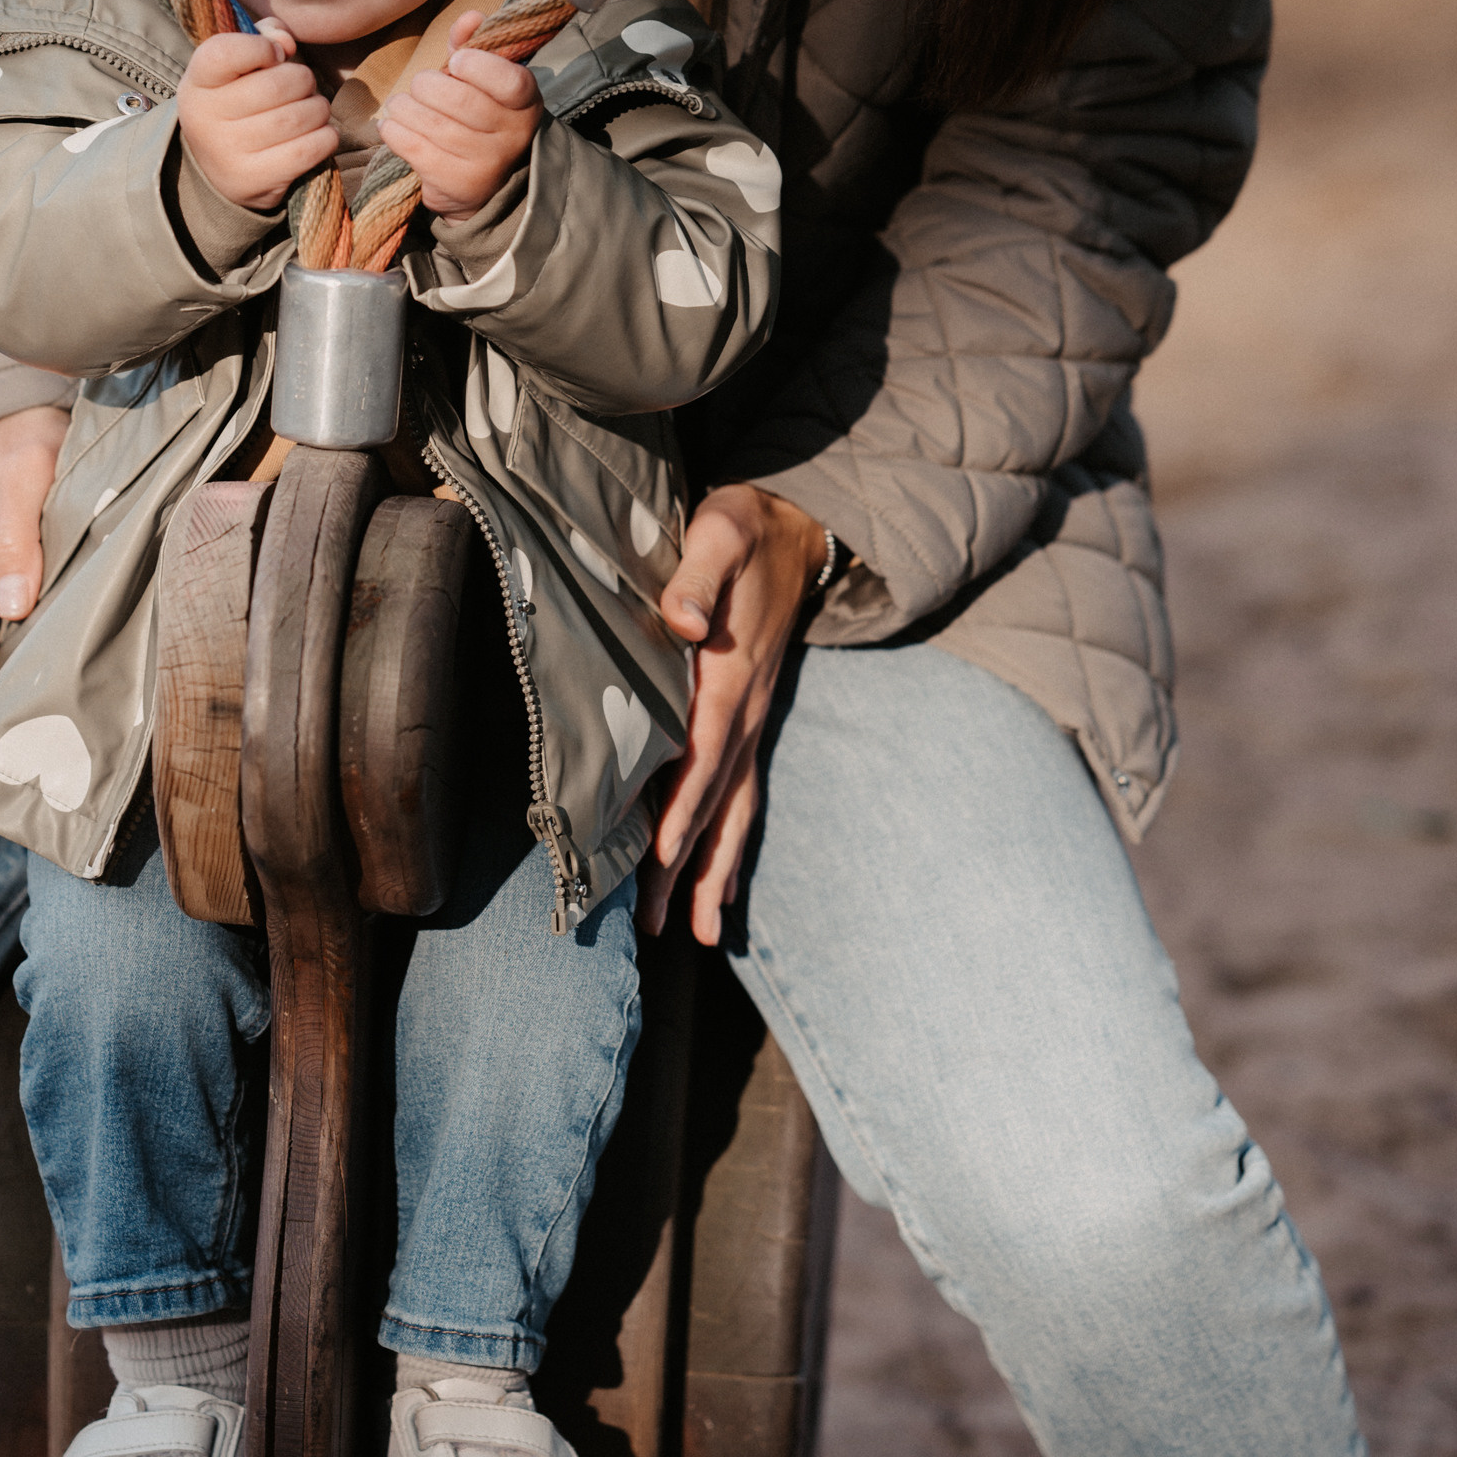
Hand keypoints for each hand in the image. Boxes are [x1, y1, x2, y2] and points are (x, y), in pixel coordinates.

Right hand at [177, 24, 337, 212]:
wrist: (220, 166)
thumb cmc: (239, 99)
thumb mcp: (240, 64)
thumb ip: (265, 36)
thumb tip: (286, 43)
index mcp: (198, 81)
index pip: (227, 51)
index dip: (263, 47)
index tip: (274, 55)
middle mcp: (205, 118)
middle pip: (276, 86)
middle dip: (303, 80)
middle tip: (302, 86)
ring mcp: (227, 152)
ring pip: (299, 117)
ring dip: (318, 109)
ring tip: (310, 110)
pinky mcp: (253, 180)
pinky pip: (308, 150)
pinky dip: (325, 137)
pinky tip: (317, 133)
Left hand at [377, 11, 541, 218]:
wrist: (484, 184)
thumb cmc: (478, 117)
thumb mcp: (482, 80)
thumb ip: (473, 45)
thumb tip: (470, 16)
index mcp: (525, 103)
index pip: (510, 82)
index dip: (477, 66)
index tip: (454, 61)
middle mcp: (512, 136)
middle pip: (460, 101)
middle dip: (427, 85)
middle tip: (419, 85)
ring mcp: (486, 164)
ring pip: (432, 124)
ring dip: (405, 107)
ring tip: (401, 104)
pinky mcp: (457, 185)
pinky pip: (414, 148)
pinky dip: (394, 131)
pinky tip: (392, 124)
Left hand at [638, 485, 830, 946]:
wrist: (798, 526)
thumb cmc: (747, 528)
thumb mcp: (721, 532)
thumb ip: (697, 573)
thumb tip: (678, 620)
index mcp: (729, 675)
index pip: (701, 755)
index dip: (680, 808)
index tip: (659, 861)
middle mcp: (746, 710)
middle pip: (715, 802)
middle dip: (687, 865)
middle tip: (659, 925)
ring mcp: (754, 719)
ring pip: (734, 810)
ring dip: (714, 871)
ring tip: (696, 931)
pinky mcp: (752, 717)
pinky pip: (745, 794)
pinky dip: (733, 843)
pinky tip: (724, 882)